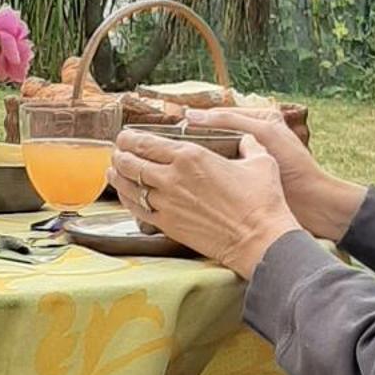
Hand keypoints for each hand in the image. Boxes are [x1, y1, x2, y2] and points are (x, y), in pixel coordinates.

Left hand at [110, 129, 301, 279]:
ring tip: (113, 169)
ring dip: (117, 175)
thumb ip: (248, 145)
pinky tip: (124, 194)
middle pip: (131, 162)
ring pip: (129, 186)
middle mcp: (172, 178)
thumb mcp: (260, 161)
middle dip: (119, 153)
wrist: (258, 239)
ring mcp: (166, 203)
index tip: (126, 136)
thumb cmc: (262, 201)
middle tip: (117, 150)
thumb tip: (247, 140)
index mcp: (191, 157)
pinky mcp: (167, 225)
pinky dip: (126, 200)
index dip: (130, 137)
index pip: (147, 142)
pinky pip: (137, 210)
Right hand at [184, 107, 365, 241]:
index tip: (176, 124)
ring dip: (196, 161)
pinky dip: (204, 177)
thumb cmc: (294, 165)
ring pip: (212, 157)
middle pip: (213, 135)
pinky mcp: (241, 184)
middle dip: (193, 141)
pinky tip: (188, 180)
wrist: (312, 204)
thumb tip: (192, 116)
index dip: (198, 119)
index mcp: (258, 120)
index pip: (220, 115)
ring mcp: (244, 163)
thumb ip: (231, 122)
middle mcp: (250, 139)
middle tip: (169, 145)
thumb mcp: (264, 134)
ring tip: (173, 162)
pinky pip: (218, 175)